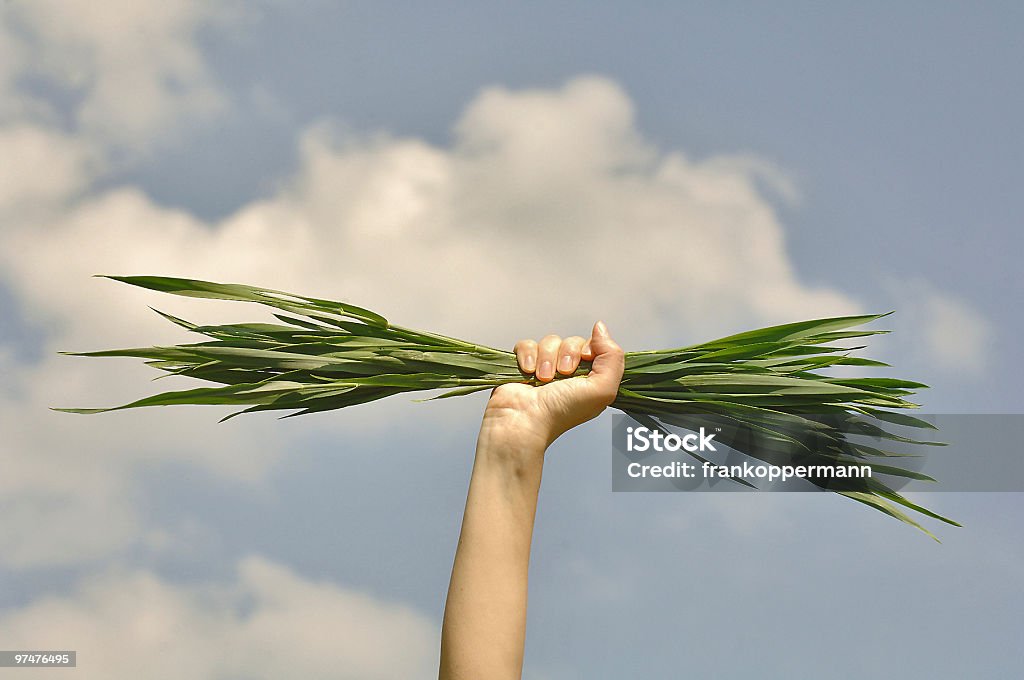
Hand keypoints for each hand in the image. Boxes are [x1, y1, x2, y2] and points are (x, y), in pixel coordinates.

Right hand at [482, 321, 624, 447]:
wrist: (524, 420)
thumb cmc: (562, 411)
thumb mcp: (603, 389)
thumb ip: (613, 357)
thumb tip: (600, 327)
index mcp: (590, 379)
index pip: (595, 346)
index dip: (590, 348)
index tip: (586, 360)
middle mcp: (569, 373)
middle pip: (573, 341)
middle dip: (567, 354)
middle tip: (563, 375)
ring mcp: (545, 368)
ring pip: (550, 341)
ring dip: (547, 358)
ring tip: (543, 379)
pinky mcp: (524, 364)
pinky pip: (527, 344)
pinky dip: (528, 355)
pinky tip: (528, 372)